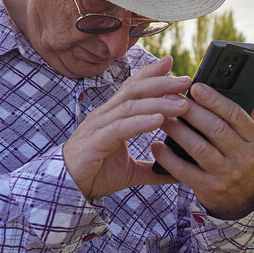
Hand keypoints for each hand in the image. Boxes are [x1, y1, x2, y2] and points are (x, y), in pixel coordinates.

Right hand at [63, 56, 191, 199]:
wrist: (67, 189)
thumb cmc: (95, 175)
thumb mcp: (131, 171)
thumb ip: (152, 169)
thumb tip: (175, 173)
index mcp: (113, 116)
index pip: (133, 87)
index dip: (152, 74)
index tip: (172, 63)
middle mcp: (106, 115)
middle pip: (135, 90)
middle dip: (162, 82)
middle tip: (187, 79)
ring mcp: (99, 125)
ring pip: (131, 106)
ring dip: (159, 102)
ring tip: (182, 103)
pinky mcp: (96, 141)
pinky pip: (121, 127)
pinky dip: (141, 122)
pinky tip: (159, 119)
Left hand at [150, 84, 253, 219]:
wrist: (240, 200)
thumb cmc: (240, 159)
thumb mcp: (249, 140)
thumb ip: (245, 114)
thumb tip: (241, 82)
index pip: (235, 115)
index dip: (214, 100)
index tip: (195, 87)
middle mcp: (244, 158)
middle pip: (215, 129)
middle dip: (191, 111)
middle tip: (170, 97)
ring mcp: (226, 175)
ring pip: (198, 148)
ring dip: (177, 131)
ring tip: (161, 118)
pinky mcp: (208, 189)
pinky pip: (184, 171)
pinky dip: (168, 158)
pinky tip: (156, 146)